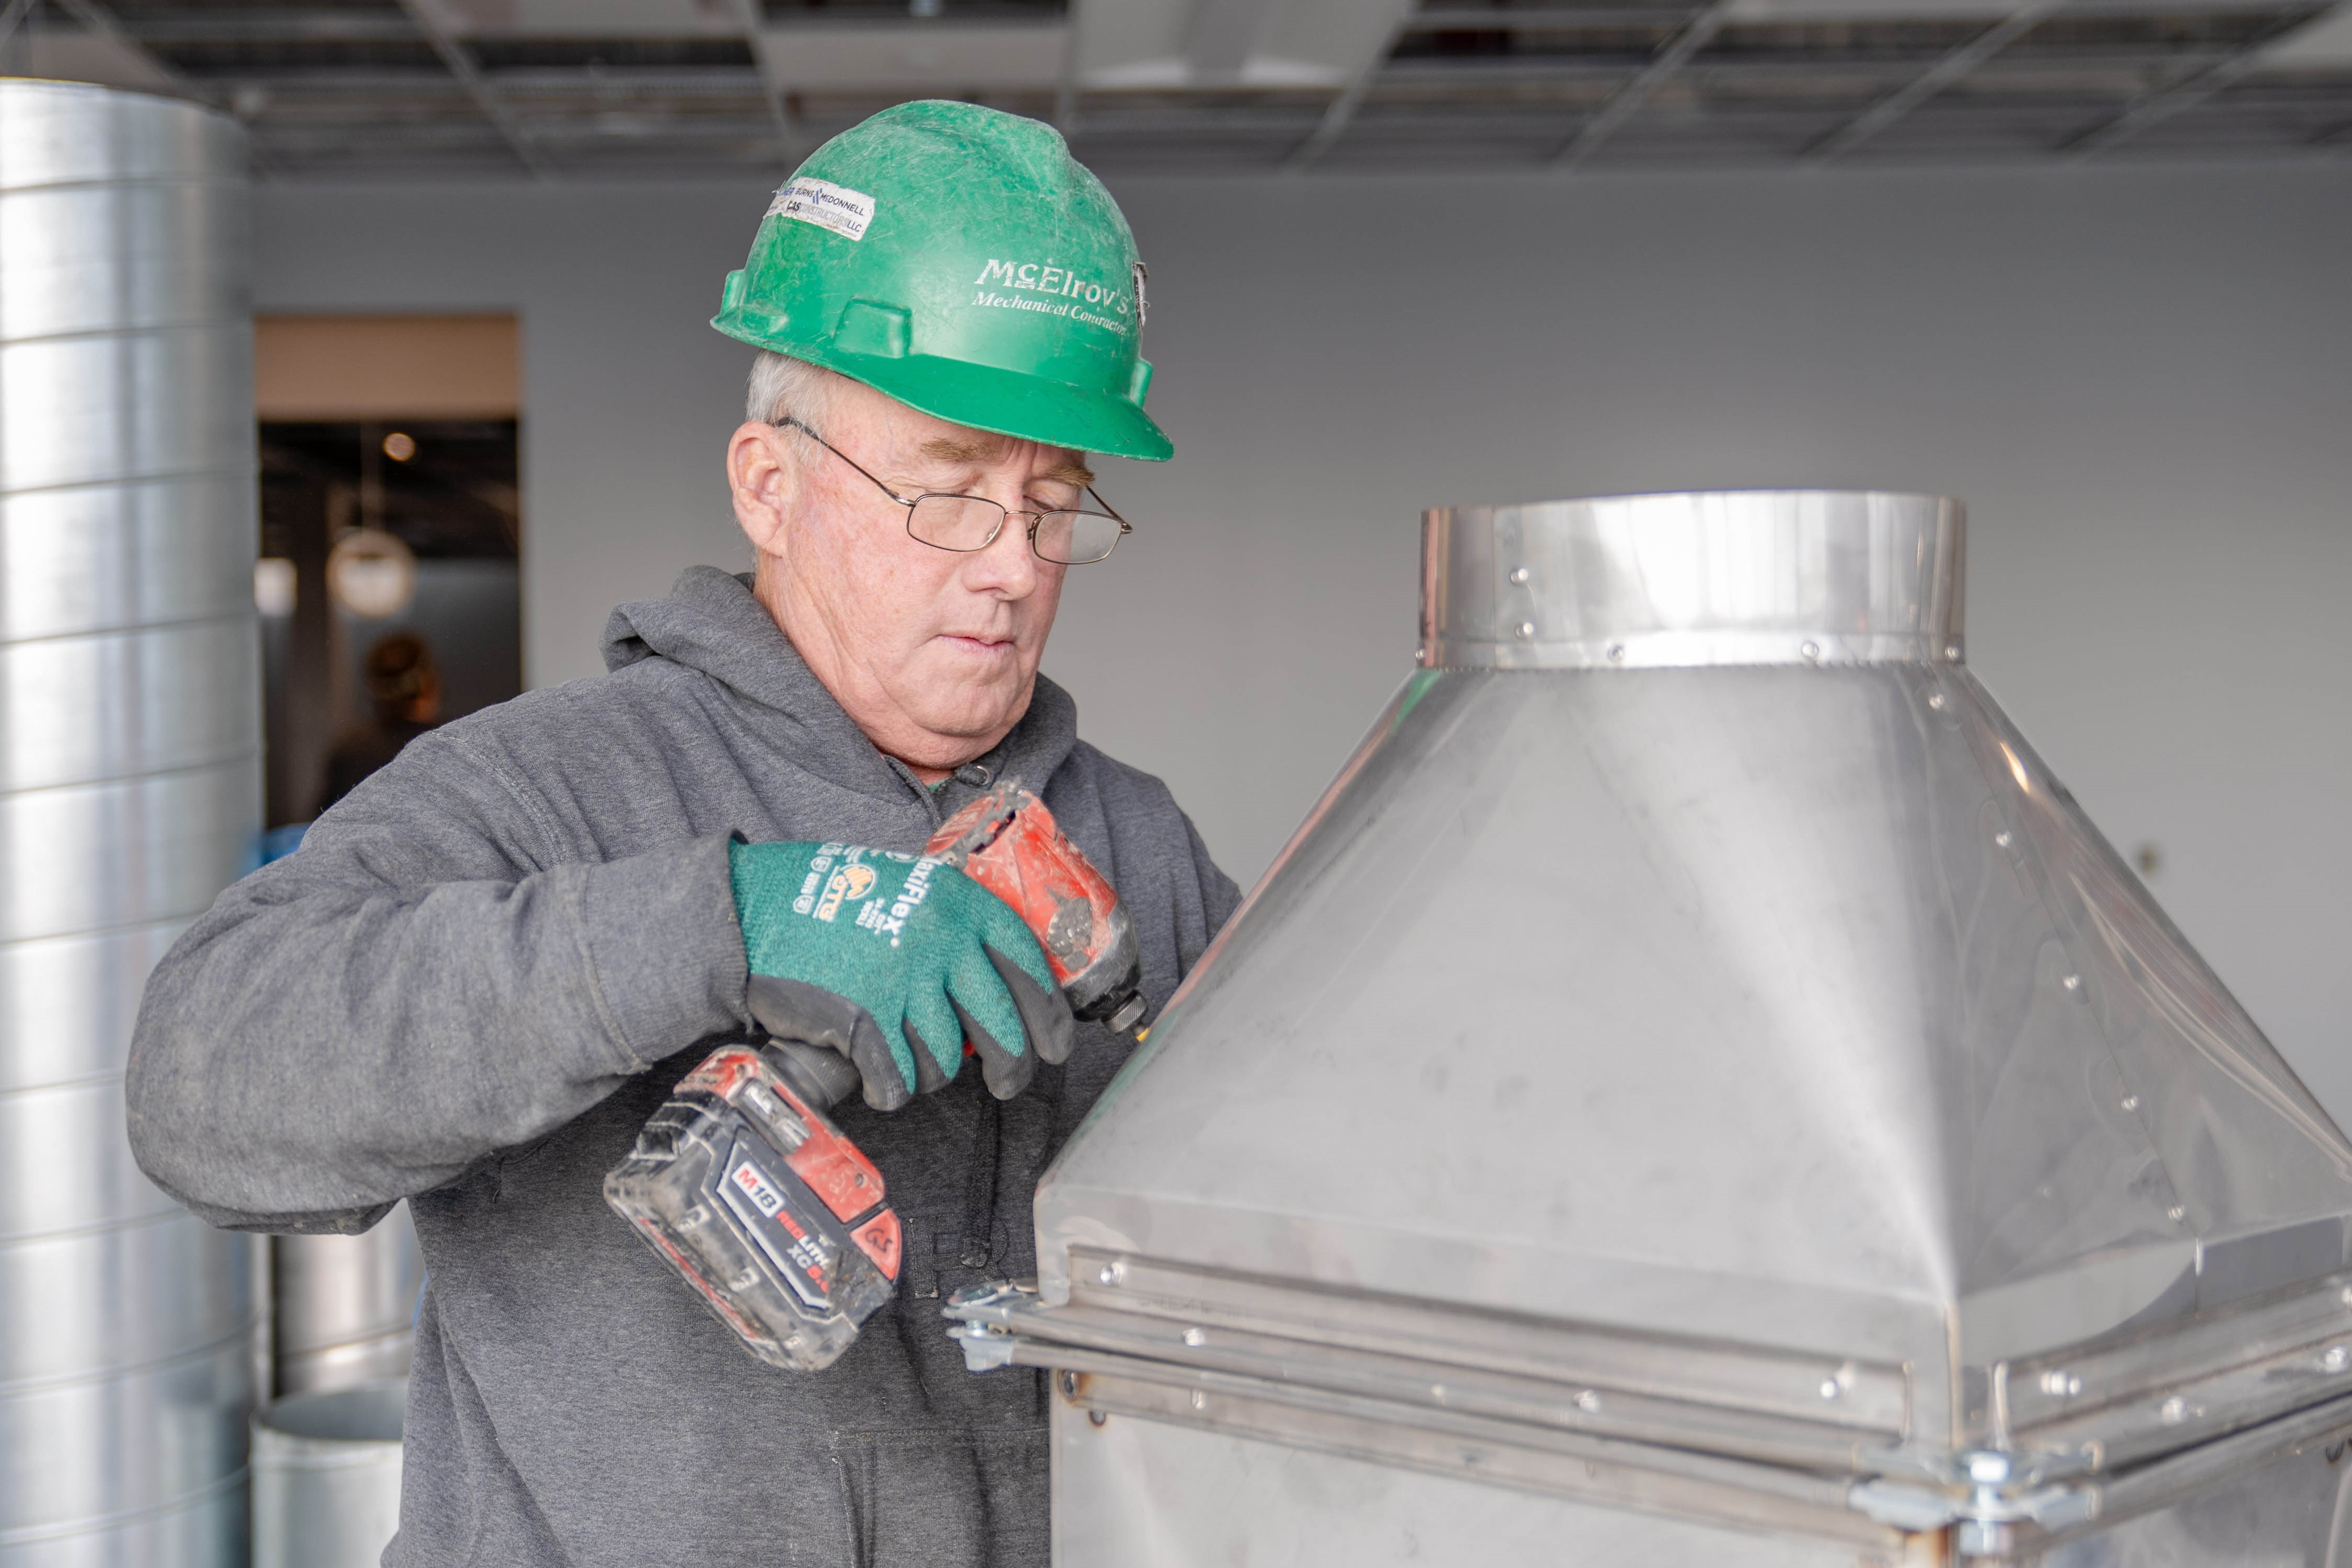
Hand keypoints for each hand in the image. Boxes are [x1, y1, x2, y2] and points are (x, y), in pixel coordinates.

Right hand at [729, 840, 1073, 1109]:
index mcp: (959, 903)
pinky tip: (878, 1078)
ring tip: (907, 1057)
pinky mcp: (863, 1017)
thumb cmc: (837, 900)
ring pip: (946, 1060)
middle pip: (1002, 1026)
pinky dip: (889, 1089)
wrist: (757, 908)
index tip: (1057, 1046)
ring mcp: (902, 979)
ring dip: (929, 1072)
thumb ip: (957, 927)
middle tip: (1008, 1084)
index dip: (1051, 1015)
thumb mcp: (911, 889)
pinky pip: (897, 1079)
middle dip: (1012, 1067)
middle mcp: (938, 939)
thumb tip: (1007, 988)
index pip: (1029, 967)